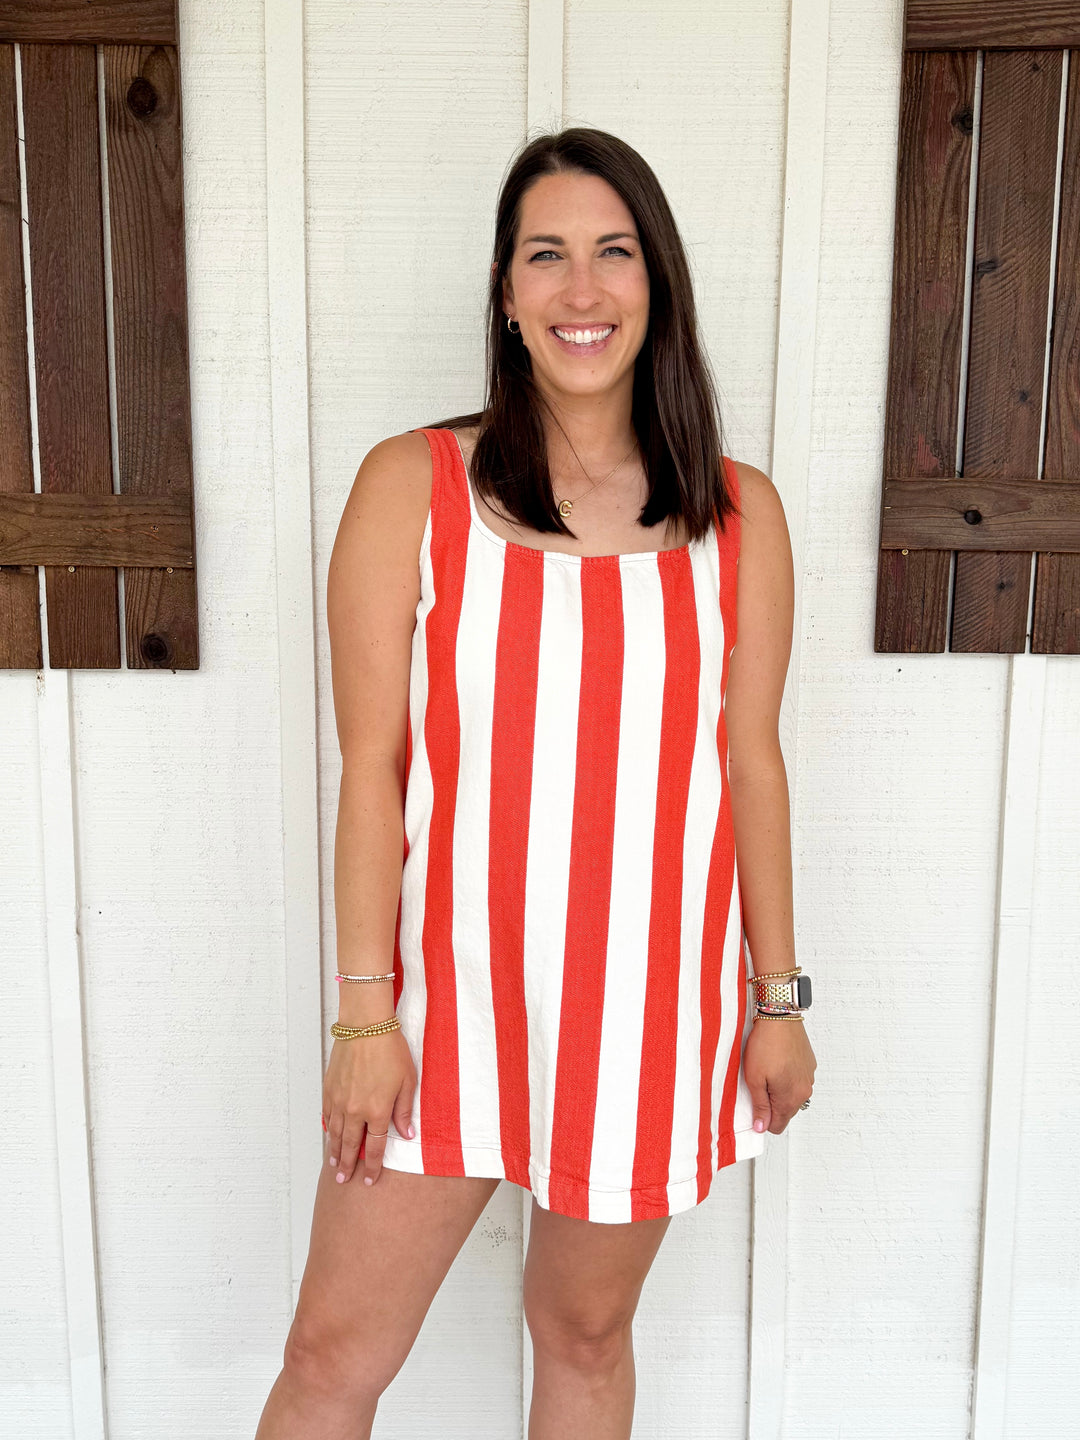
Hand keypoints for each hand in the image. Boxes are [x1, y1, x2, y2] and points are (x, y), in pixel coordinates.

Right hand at [322, 1030, 416, 1185]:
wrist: (366, 1026)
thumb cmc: (391, 1049)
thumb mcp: (407, 1080)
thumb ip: (404, 1110)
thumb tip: (406, 1134)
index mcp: (377, 1110)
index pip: (374, 1148)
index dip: (372, 1167)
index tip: (370, 1180)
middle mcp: (355, 1110)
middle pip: (350, 1145)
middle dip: (348, 1165)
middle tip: (344, 1180)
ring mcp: (339, 1100)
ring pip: (334, 1133)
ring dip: (334, 1151)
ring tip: (333, 1166)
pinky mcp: (329, 1088)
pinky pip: (326, 1115)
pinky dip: (327, 1128)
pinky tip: (328, 1135)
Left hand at [744, 1017, 815, 1134]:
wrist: (780, 1017)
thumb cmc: (765, 1044)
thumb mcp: (754, 1079)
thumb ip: (760, 1106)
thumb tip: (761, 1127)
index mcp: (790, 1098)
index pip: (778, 1126)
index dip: (763, 1119)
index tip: (754, 1105)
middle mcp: (805, 1091)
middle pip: (786, 1111)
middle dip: (771, 1103)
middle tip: (758, 1083)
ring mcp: (809, 1077)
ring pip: (792, 1095)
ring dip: (780, 1089)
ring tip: (768, 1070)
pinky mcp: (810, 1064)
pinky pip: (798, 1080)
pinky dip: (788, 1076)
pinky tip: (777, 1062)